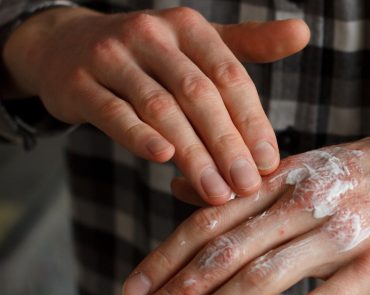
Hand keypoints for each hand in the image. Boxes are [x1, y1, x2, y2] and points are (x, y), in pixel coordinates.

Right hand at [1, 7, 309, 203]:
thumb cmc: (149, 55)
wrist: (65, 46)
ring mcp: (111, 56)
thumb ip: (249, 44)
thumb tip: (304, 33)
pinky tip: (163, 160)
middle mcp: (151, 34)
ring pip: (160, 109)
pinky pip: (113, 113)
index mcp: (188, 27)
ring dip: (192, 153)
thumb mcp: (197, 43)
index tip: (269, 162)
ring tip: (216, 192)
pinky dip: (138, 137)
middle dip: (227, 144)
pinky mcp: (78, 84)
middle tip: (247, 186)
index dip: (251, 121)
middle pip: (198, 94)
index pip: (229, 76)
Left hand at [120, 112, 369, 294]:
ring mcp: (340, 233)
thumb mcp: (309, 164)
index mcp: (284, 177)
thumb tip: (180, 193)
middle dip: (173, 293)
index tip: (131, 290)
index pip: (210, 219)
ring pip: (260, 278)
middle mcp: (303, 201)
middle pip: (223, 251)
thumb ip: (248, 184)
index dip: (165, 256)